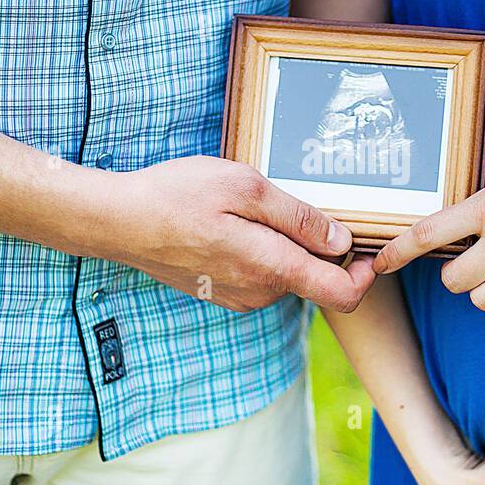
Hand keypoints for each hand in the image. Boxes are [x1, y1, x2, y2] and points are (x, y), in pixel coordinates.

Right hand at [89, 155, 374, 312]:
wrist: (119, 221)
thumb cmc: (178, 196)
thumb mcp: (245, 188)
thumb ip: (299, 218)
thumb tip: (342, 241)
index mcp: (272, 267)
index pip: (343, 294)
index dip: (364, 272)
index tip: (365, 243)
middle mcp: (261, 293)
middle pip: (317, 280)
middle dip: (322, 249)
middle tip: (304, 204)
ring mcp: (240, 297)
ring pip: (288, 276)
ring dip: (288, 247)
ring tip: (259, 208)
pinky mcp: (223, 293)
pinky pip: (262, 277)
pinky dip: (263, 253)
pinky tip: (236, 224)